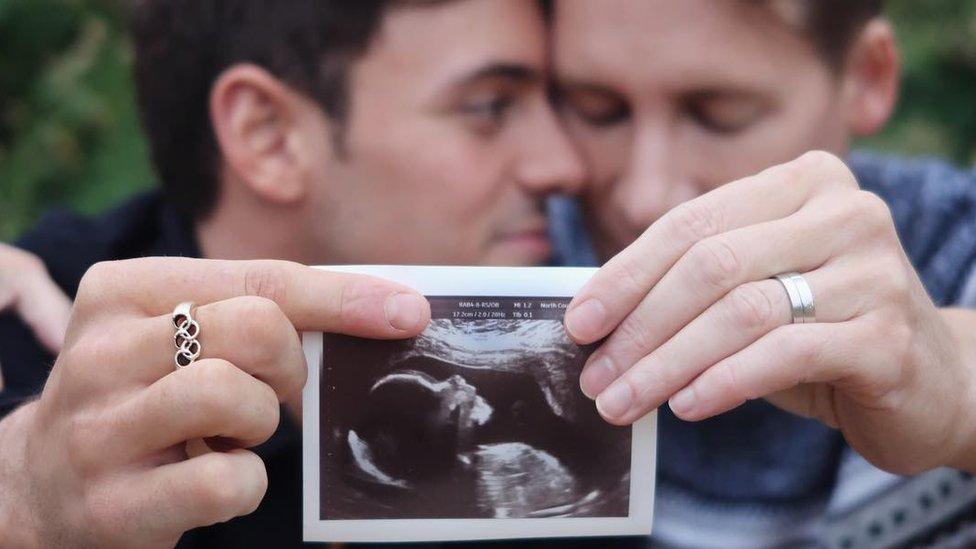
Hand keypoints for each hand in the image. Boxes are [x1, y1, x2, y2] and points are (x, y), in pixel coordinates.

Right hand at [0, 258, 429, 546]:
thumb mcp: (181, 335)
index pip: (260, 280)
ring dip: (260, 423)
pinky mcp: (111, 503)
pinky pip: (226, 481)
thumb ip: (255, 313)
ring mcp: (97, 429)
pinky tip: (215, 477)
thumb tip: (381, 310)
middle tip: (277, 392)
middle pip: (256, 330)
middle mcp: (99, 352)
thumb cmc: (145, 395)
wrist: (46, 485)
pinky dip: (245, 484)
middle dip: (292, 368)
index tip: (409, 312)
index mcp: (123, 290)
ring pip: (233, 396)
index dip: (344, 297)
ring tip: (232, 434)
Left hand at [564, 151, 973, 474]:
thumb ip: (693, 283)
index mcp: (803, 182)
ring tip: (624, 400)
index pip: (690, 223)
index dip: (625, 275)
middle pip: (711, 266)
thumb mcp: (755, 288)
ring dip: (667, 363)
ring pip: (742, 312)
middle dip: (639, 327)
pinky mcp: (889, 335)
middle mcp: (846, 212)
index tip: (579, 323)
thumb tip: (595, 313)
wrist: (929, 378)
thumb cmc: (820, 328)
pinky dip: (724, 381)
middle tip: (595, 376)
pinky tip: (686, 405)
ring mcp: (874, 270)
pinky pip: (786, 354)